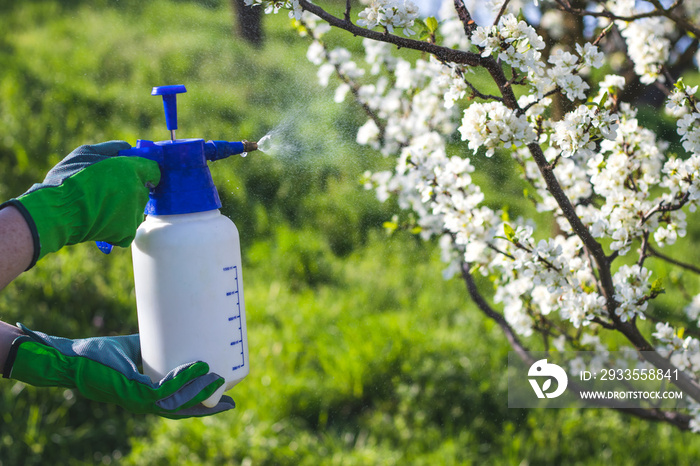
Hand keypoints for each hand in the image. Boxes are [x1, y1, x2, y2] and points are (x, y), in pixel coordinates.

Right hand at [0, 141, 159, 267]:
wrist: (58, 213)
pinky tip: (100, 221)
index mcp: (131, 170)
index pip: (153, 170)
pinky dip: (117, 227)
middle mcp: (138, 192)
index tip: (134, 174)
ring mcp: (134, 213)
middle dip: (130, 190)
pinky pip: (127, 228)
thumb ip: (112, 149)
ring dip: (123, 208)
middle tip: (108, 192)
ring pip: (135, 209)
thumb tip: (128, 149)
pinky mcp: (127, 233)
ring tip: (100, 208)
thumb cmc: (69, 180)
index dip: (144, 171)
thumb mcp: (86, 152)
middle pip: (143, 190)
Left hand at [2, 324, 233, 418]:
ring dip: (200, 391)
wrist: (71, 358)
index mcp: (147, 396)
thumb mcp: (135, 348)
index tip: (226, 397)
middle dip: (209, 407)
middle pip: (184, 410)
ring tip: (219, 377)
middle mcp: (145, 403)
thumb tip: (178, 322)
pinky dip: (182, 379)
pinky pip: (163, 390)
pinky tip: (198, 368)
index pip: (181, 406)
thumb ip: (154, 343)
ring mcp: (138, 398)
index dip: (203, 405)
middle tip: (232, 400)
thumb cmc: (98, 354)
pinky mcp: (132, 389)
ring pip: (177, 403)